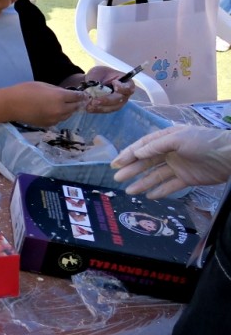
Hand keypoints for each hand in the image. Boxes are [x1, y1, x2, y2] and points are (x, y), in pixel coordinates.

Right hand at [11, 82, 86, 127]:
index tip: (84, 95)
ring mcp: (54, 119)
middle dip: (77, 103)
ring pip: (68, 115)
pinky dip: (60, 116)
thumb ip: (57, 90)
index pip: (77, 97)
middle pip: (75, 107)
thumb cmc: (25, 90)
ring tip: (66, 106)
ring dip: (69, 110)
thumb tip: (65, 94)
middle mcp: (60, 109)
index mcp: (59, 97)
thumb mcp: (43, 85)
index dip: (82, 95)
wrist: (11, 105)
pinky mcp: (48, 125)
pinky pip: (59, 120)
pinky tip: (55, 112)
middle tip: (78, 101)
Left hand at [82, 66, 134, 113]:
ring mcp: (118, 103)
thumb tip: (90, 87)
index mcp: (126, 83)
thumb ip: (97, 79)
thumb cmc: (101, 74)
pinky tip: (88, 108)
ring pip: (112, 107)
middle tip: (95, 100)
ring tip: (90, 105)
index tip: (114, 82)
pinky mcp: (110, 108)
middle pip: (119, 100)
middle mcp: (124, 95)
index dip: (122, 87)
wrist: (95, 80)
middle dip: (106, 100)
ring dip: (100, 107)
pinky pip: (105, 110)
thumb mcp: (98, 72)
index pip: (128, 87)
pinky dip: (96, 110)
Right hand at [112, 125, 230, 197]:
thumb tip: (137, 153)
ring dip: (142, 183)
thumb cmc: (203, 142)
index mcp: (167, 139)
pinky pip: (170, 185)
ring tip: (129, 191)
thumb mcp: (178, 139)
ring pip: (156, 175)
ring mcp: (178, 166)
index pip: (143, 147)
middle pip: (147, 162)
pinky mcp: (187, 178)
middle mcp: (170, 152)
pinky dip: (160, 191)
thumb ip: (156, 146)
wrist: (230, 156)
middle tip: (117, 178)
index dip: (129, 155)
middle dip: (132, 170)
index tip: (116, 164)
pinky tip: (150, 196)